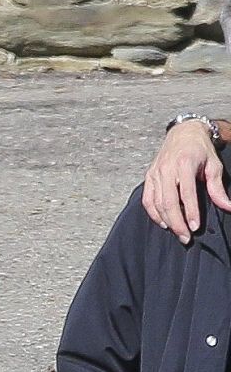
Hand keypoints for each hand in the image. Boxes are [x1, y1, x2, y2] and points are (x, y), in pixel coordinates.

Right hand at [143, 120, 230, 243]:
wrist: (183, 133)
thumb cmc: (200, 150)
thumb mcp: (214, 165)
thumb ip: (217, 188)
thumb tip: (228, 207)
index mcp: (184, 164)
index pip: (186, 194)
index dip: (190, 212)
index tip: (195, 227)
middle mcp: (167, 169)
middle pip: (168, 202)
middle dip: (176, 222)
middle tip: (185, 238)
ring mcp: (155, 173)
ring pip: (157, 203)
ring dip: (166, 221)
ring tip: (176, 232)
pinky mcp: (149, 177)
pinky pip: (147, 200)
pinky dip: (154, 214)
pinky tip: (163, 222)